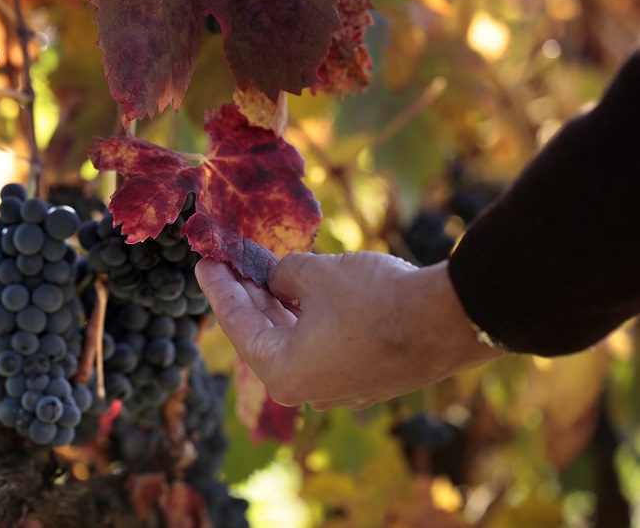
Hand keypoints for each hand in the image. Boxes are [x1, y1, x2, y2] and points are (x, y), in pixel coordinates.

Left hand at [195, 251, 503, 409]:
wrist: (448, 321)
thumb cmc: (374, 298)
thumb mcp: (315, 274)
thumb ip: (283, 276)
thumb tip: (280, 280)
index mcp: (282, 372)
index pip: (236, 324)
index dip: (218, 288)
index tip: (204, 263)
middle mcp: (305, 390)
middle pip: (263, 335)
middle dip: (246, 295)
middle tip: (229, 263)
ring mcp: (337, 389)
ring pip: (295, 341)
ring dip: (278, 306)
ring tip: (262, 270)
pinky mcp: (364, 379)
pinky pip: (322, 346)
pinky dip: (307, 318)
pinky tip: (302, 292)